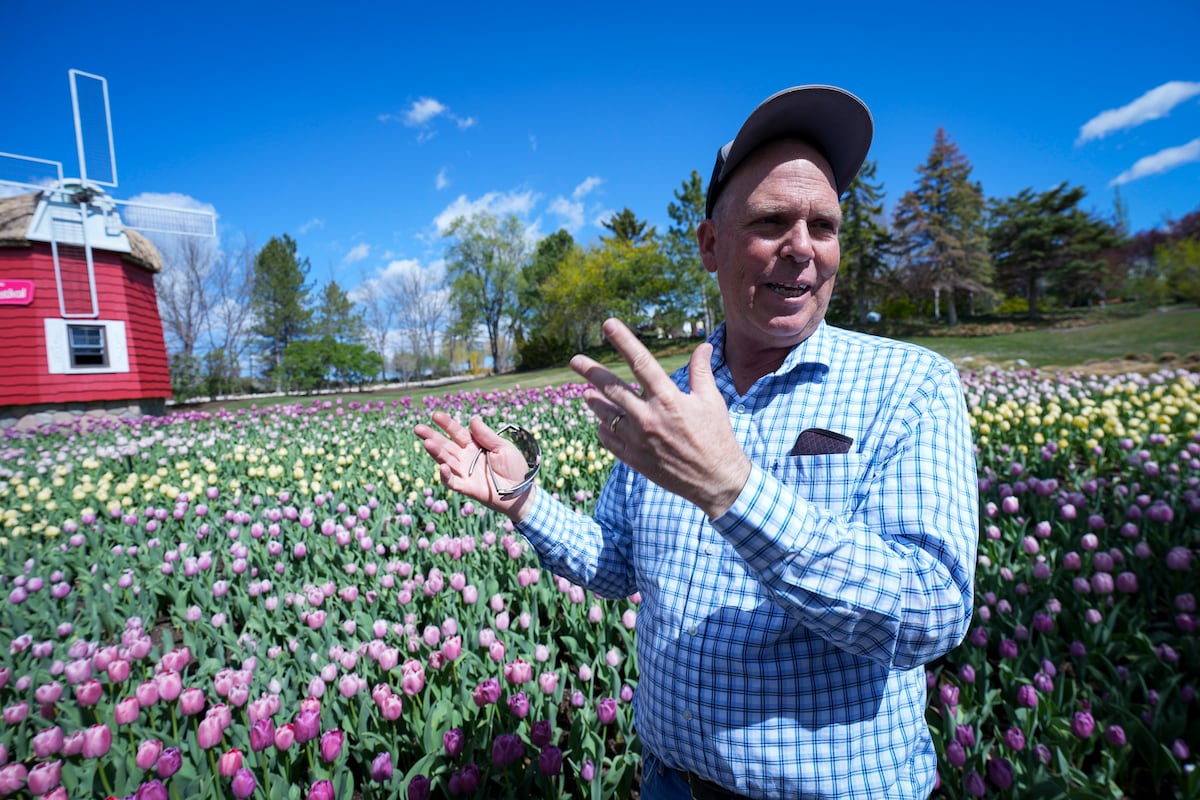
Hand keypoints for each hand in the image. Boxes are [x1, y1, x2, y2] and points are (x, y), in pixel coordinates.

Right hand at [414, 413, 535, 518]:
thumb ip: (487, 436)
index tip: (436, 415)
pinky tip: (442, 466)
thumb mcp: (503, 447)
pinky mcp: (467, 487)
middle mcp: (466, 458)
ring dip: (436, 452)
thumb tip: (473, 419)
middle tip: (418, 428)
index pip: (458, 433)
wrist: (522, 491)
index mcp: (475, 446)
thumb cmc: (515, 468)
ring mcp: (465, 472)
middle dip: (432, 436)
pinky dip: (446, 475)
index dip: (447, 424)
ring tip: (427, 442)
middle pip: (446, 445)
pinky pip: (453, 481)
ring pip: (446, 461)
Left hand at [570, 318, 751, 517]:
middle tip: (575, 360)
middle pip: (612, 388)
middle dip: (591, 371)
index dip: (623, 341)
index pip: (641, 362)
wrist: (716, 481)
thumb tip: (704, 346)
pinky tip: (602, 422)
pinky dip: (603, 429)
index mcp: (668, 399)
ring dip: (594, 401)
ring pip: (605, 414)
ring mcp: (638, 440)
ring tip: (586, 393)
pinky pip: (609, 440)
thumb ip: (701, 371)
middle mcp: (648, 417)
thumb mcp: (712, 400)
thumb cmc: (716, 437)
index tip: (608, 324)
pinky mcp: (634, 459)